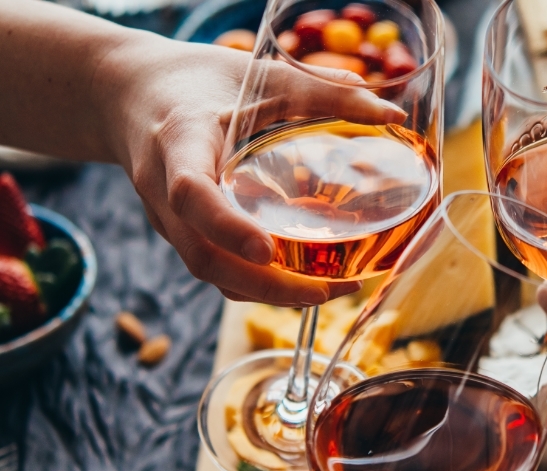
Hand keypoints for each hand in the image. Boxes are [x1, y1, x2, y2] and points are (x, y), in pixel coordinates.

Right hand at [91, 34, 405, 305]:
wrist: (129, 93)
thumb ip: (321, 91)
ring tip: (331, 289)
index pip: (191, 194)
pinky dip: (255, 284)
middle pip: (202, 256)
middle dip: (266, 285)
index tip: (268, 249)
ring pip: (208, 271)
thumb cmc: (198, 81)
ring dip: (266, 292)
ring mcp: (167, 218)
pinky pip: (213, 269)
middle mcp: (163, 188)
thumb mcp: (258, 73)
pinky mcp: (179, 233)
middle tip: (329, 289)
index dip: (227, 228)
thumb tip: (389, 115)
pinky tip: (303, 281)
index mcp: (178, 141)